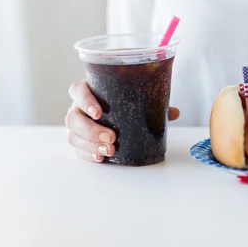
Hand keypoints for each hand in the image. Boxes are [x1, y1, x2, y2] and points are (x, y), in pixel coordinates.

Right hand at [65, 80, 180, 162]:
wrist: (118, 111)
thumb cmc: (124, 101)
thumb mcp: (137, 100)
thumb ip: (154, 104)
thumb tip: (175, 113)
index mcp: (90, 91)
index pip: (77, 90)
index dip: (84, 100)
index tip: (98, 112)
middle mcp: (78, 107)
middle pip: (72, 117)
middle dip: (90, 129)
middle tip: (111, 137)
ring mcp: (77, 125)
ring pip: (72, 135)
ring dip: (89, 144)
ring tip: (110, 150)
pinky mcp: (79, 140)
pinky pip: (77, 149)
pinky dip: (88, 154)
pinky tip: (101, 157)